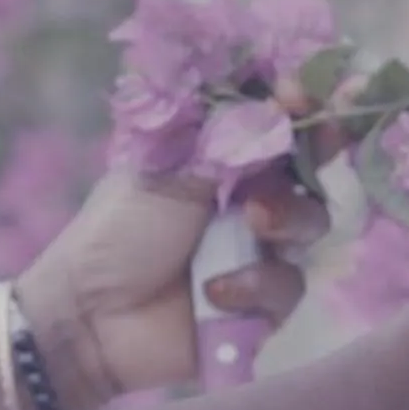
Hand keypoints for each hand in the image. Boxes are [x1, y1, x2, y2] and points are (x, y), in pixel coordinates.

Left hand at [16, 83, 333, 409]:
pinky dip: (253, 284)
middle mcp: (248, 200)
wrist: (91, 316)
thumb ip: (226, 142)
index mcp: (221, 160)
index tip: (301, 93)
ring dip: (287, 217)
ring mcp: (259, 251)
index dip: (299, 104)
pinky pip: (286, 287)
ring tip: (254, 220)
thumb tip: (279, 101)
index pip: (276, 123)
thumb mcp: (167, 174)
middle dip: (317, 151)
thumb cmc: (117, 233)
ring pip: (309, 225)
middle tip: (318, 135)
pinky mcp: (262, 304)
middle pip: (310, 168)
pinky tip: (213, 291)